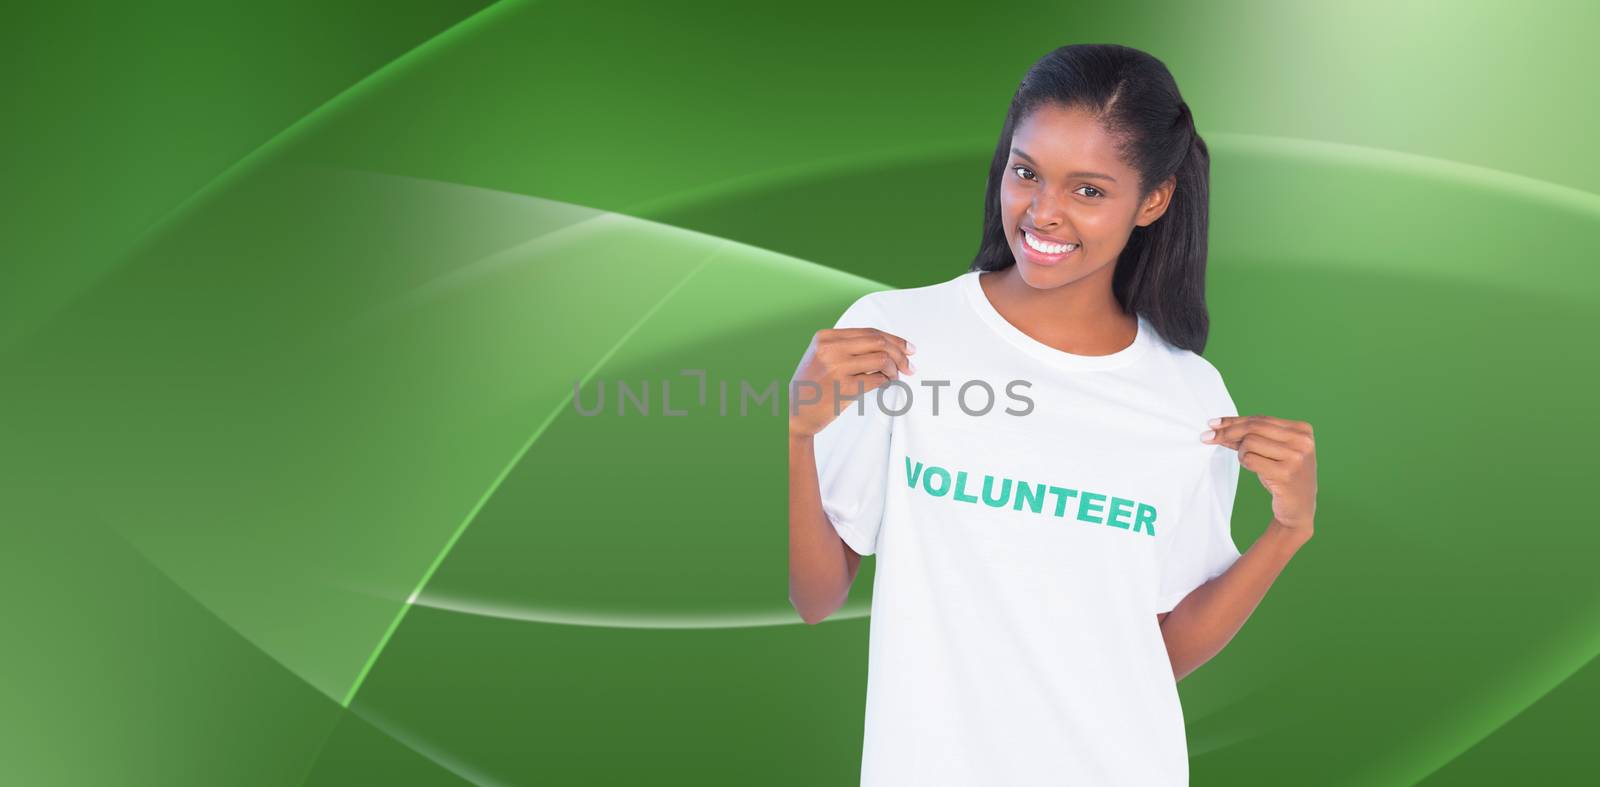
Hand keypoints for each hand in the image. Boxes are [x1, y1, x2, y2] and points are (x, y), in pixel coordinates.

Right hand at [788, 326, 914, 438]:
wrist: (794, 414)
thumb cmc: (811, 386)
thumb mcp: (821, 357)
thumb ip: (846, 347)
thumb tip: (887, 345)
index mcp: (825, 337)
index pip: (869, 331)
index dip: (894, 339)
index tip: (908, 348)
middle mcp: (830, 349)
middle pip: (878, 341)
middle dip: (900, 353)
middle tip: (910, 365)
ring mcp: (836, 368)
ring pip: (882, 359)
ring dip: (894, 369)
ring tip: (894, 377)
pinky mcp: (844, 388)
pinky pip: (877, 379)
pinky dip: (887, 381)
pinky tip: (886, 384)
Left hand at [1201, 415, 1316, 533]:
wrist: (1299, 508)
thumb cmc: (1282, 475)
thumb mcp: (1271, 451)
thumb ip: (1251, 437)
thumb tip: (1218, 426)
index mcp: (1302, 430)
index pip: (1261, 419)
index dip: (1234, 420)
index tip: (1212, 423)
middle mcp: (1302, 441)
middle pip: (1253, 427)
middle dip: (1227, 432)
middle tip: (1206, 437)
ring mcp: (1296, 458)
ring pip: (1249, 442)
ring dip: (1241, 452)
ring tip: (1251, 463)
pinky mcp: (1285, 474)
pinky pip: (1249, 459)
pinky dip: (1245, 462)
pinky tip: (1255, 470)